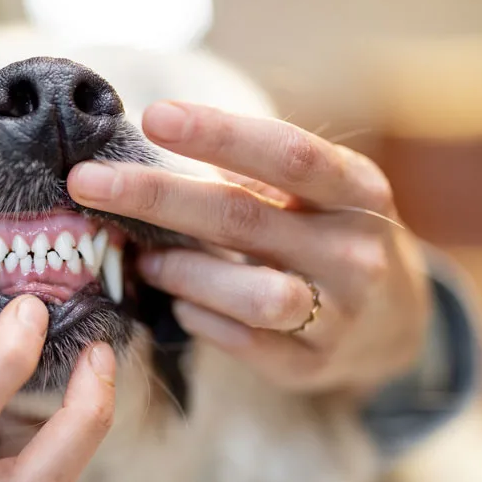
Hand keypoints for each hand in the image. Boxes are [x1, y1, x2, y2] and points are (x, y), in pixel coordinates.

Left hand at [67, 101, 430, 395]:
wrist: (395, 321)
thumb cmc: (328, 235)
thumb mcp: (314, 194)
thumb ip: (251, 173)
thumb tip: (151, 144)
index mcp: (358, 191)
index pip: (287, 154)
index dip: (219, 133)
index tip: (153, 116)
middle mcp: (356, 251)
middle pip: (244, 218)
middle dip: (156, 197)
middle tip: (86, 183)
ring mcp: (340, 315)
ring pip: (250, 293)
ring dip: (182, 272)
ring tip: (145, 259)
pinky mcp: (312, 365)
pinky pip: (242, 343)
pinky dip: (198, 319)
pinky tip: (180, 304)